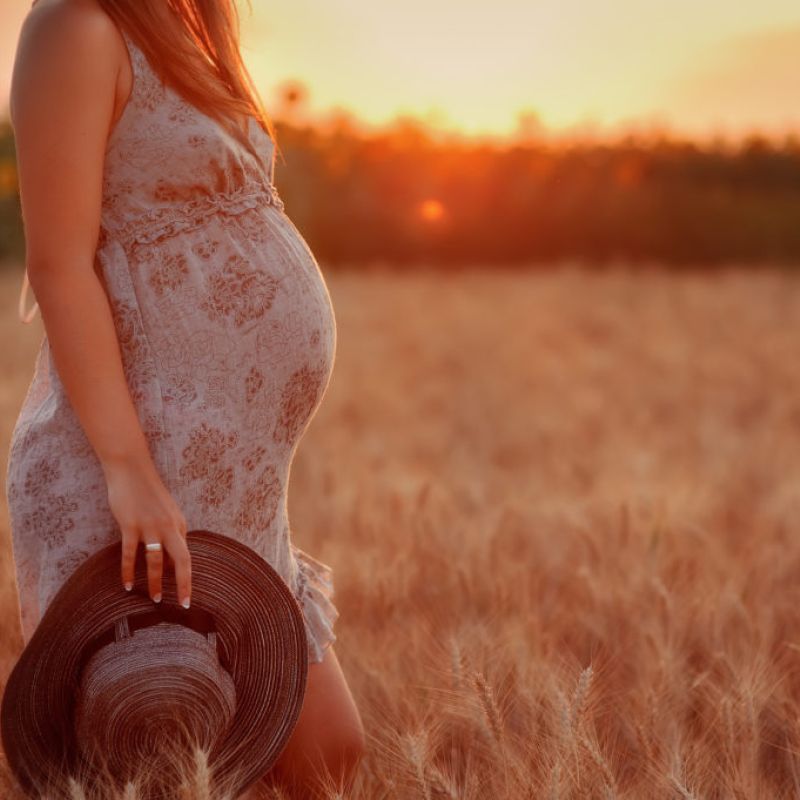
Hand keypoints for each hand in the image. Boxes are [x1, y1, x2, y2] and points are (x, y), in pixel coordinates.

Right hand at [103, 453, 190, 606]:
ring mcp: (149, 526)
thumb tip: (170, 561)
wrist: (131, 470)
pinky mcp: (130, 525)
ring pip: (155, 560)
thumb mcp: (167, 512)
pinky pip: (130, 553)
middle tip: (182, 604)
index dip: (186, 578)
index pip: (186, 556)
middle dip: (183, 583)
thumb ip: (171, 533)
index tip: (187, 598)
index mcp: (179, 523)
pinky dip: (128, 570)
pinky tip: (127, 585)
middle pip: (180, 559)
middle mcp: (168, 526)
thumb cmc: (148, 493)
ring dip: (154, 582)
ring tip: (154, 598)